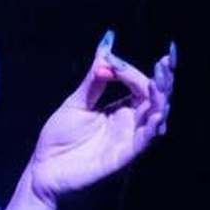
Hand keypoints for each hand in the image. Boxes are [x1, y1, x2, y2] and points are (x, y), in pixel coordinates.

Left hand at [28, 30, 175, 203]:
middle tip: (166, 61)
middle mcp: (130, 124)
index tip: (113, 60)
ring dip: (160, 101)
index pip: (140, 85)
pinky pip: (143, 143)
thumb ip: (95, 77)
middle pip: (155, 100)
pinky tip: (156, 115)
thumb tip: (107, 43)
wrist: (43, 166)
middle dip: (163, 81)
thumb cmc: (60, 135)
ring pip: (155, 119)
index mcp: (121, 110)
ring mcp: (128, 140)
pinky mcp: (122, 157)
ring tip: (160, 82)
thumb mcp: (77, 100)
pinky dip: (151, 129)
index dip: (132, 71)